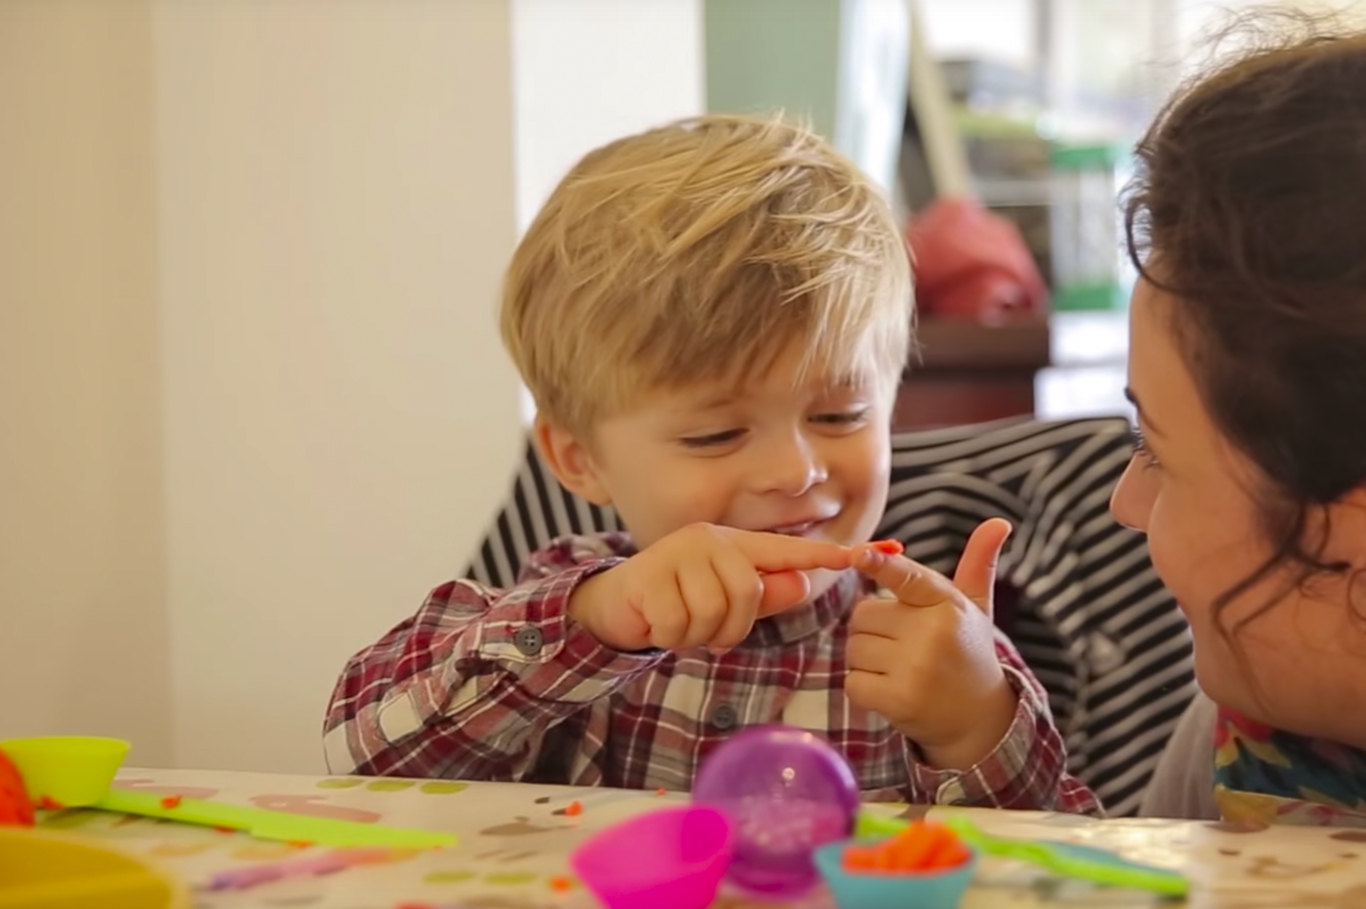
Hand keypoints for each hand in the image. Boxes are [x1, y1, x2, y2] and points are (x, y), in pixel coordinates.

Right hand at [568, 523, 852, 652]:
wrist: (617, 603)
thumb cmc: (679, 601)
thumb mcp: (725, 600)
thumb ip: (765, 594)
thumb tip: (803, 583)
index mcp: (733, 545)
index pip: (786, 551)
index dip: (824, 555)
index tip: (864, 555)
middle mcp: (709, 540)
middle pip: (748, 592)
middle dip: (731, 626)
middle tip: (707, 629)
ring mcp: (678, 554)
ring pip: (714, 611)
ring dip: (699, 633)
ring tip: (682, 623)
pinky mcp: (651, 575)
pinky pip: (681, 623)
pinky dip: (672, 635)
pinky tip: (659, 621)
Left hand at [845, 519, 1018, 769]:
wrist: (980, 719)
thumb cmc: (968, 651)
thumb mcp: (975, 608)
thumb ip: (977, 564)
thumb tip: (998, 522)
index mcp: (947, 604)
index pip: (908, 578)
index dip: (880, 565)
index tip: (858, 553)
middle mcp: (933, 634)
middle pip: (862, 615)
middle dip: (874, 628)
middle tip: (904, 644)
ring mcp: (916, 669)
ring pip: (854, 647)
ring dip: (867, 658)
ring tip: (901, 667)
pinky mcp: (899, 700)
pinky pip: (852, 681)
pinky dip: (863, 687)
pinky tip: (892, 690)